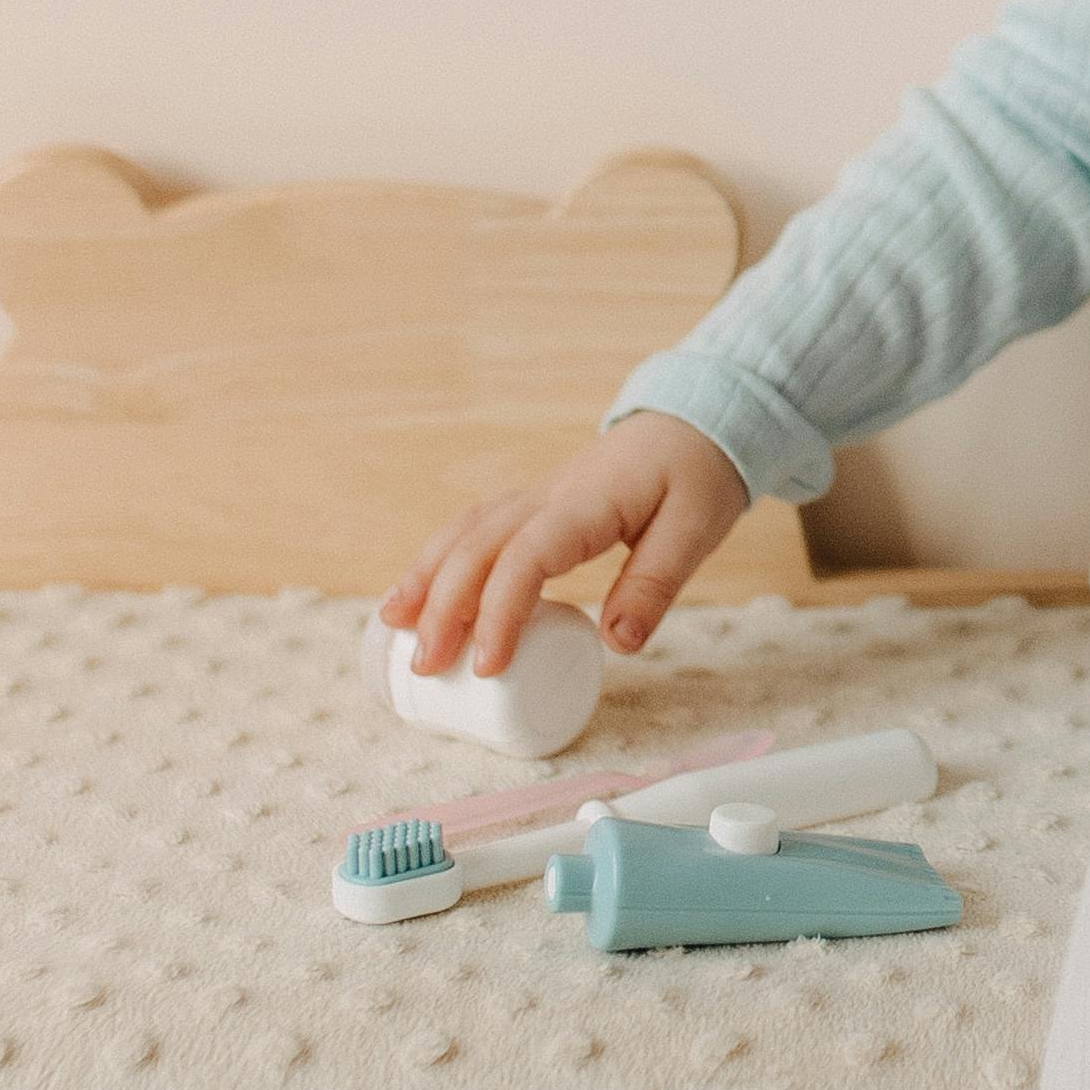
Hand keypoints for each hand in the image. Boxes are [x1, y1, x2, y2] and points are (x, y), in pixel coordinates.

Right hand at [381, 415, 752, 676]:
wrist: (693, 422)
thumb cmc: (696, 475)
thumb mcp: (694, 529)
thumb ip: (655, 584)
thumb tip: (618, 644)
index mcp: (585, 504)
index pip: (525, 557)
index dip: (500, 613)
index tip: (488, 666)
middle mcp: (546, 497)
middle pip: (476, 547)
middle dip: (442, 607)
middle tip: (426, 667)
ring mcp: (533, 498)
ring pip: (463, 533)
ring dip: (425, 578)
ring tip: (393, 628)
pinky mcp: (531, 507)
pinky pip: (473, 531)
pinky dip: (439, 561)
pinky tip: (419, 595)